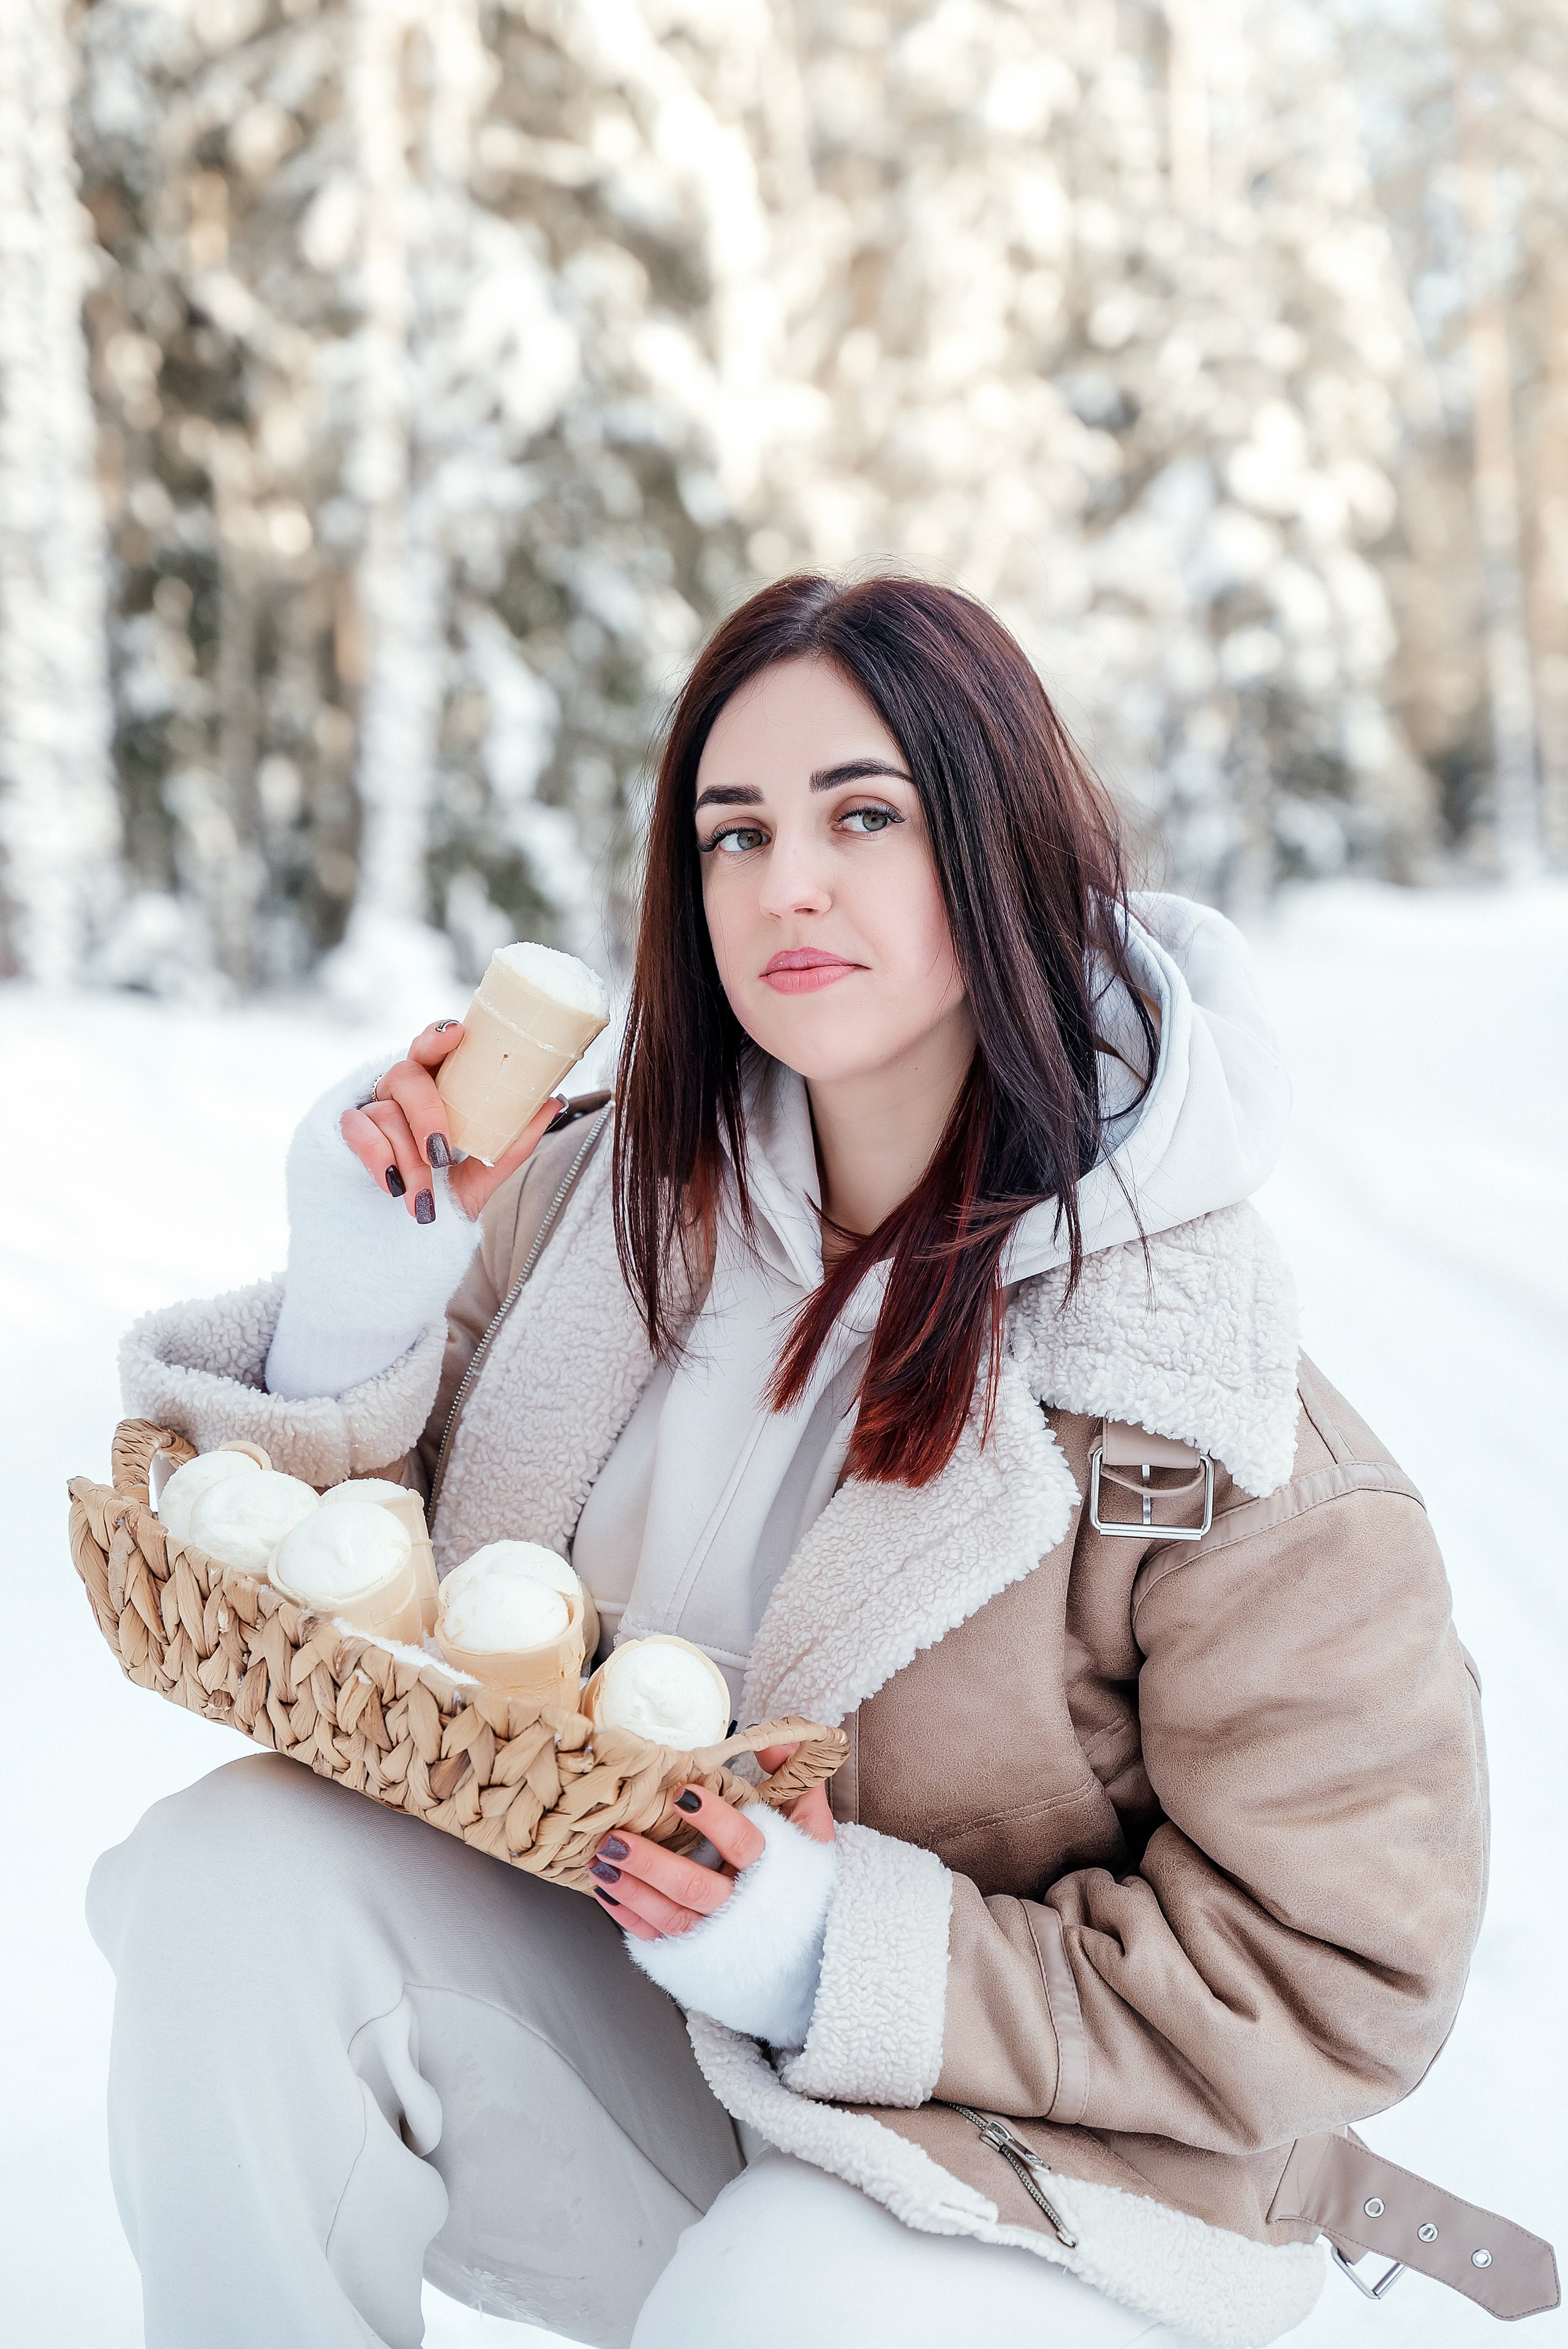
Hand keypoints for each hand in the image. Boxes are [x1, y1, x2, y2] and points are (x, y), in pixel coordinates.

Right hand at [338, 1020, 565, 1223]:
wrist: (411, 1234)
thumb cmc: (447, 1189)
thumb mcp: (483, 1172)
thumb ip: (512, 1141)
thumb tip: (553, 1102)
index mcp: (436, 1086)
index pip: (433, 1046)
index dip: (440, 1035)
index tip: (456, 1034)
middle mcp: (402, 1089)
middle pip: (407, 1076)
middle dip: (427, 1116)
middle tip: (442, 1154)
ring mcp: (373, 1107)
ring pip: (386, 1114)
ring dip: (408, 1160)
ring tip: (423, 1196)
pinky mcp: (350, 1130)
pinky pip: (358, 1133)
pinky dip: (378, 1159)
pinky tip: (393, 1185)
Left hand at [591, 1744, 834, 1941]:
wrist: (808, 1954)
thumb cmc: (802, 1883)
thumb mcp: (812, 1830)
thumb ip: (796, 1780)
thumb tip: (771, 1741)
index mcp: (775, 1872)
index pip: (743, 1843)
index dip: (713, 1818)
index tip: (682, 1792)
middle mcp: (744, 1909)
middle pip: (696, 1888)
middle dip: (652, 1864)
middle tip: (616, 1838)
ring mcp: (718, 1938)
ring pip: (671, 1917)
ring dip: (632, 1890)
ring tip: (601, 1860)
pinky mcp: (696, 1958)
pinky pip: (658, 1940)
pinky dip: (629, 1918)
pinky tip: (606, 1892)